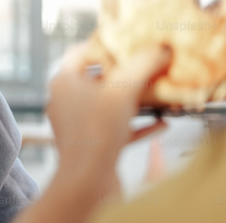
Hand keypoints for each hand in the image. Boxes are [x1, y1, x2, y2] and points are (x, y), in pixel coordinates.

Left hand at [46, 44, 170, 177]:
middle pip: (97, 78)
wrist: (87, 181)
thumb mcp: (124, 89)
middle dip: (125, 74)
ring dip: (135, 101)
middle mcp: (65, 100)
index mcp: (63, 81)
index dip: (105, 45)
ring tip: (159, 94)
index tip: (129, 44)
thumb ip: (143, 64)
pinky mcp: (90, 144)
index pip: (80, 51)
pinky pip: (117, 128)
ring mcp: (77, 123)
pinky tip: (162, 124)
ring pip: (108, 105)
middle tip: (149, 67)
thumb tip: (161, 49)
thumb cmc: (96, 131)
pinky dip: (137, 125)